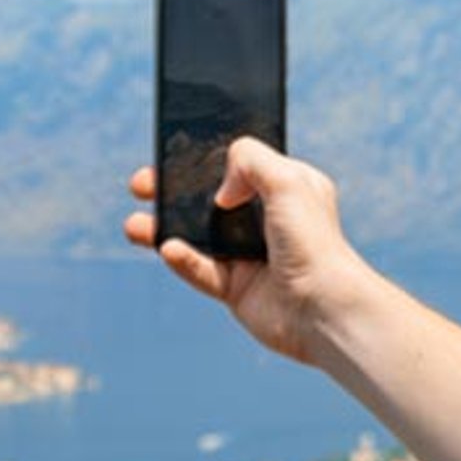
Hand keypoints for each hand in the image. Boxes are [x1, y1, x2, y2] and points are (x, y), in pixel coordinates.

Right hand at [123, 138, 371, 366]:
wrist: (326, 307)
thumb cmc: (315, 242)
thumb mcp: (288, 179)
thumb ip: (249, 160)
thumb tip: (221, 191)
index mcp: (284, 189)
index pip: (238, 167)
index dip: (204, 160)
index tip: (172, 152)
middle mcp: (267, 222)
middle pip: (208, 201)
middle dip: (172, 192)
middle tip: (141, 185)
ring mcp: (250, 256)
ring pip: (196, 237)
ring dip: (162, 229)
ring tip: (134, 226)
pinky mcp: (238, 289)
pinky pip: (200, 271)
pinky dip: (182, 261)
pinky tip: (167, 250)